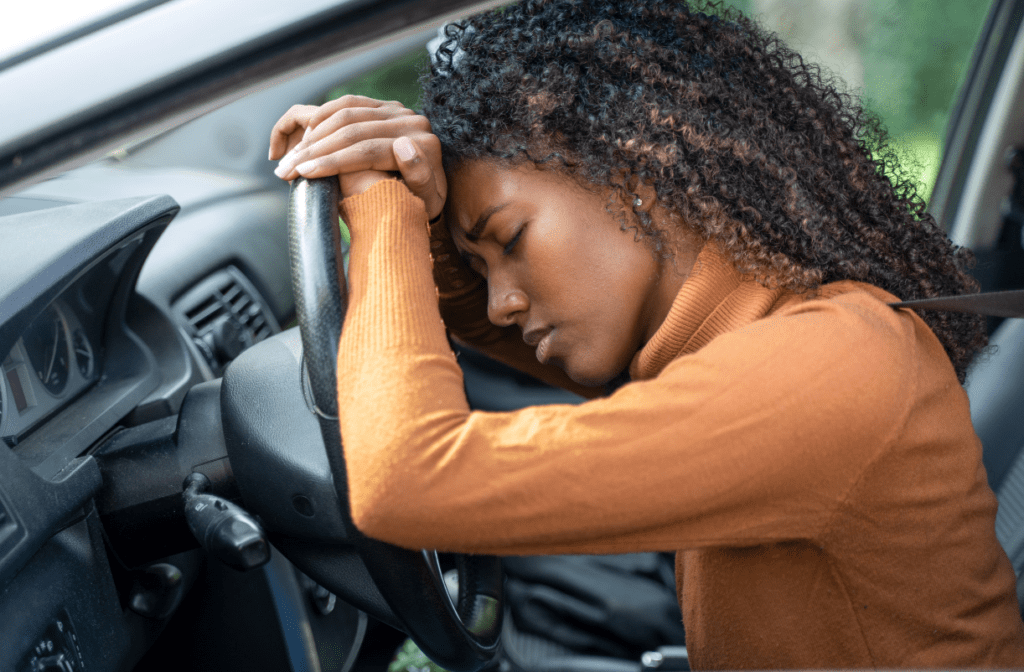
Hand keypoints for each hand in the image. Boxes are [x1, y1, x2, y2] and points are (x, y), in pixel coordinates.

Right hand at [268, 95, 445, 217]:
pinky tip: (305, 133)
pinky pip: (348, 102)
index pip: (369, 150)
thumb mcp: (429, 202)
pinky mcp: (385, 105)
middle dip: (315, 150)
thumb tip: (403, 145)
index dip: (333, 162)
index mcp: (424, 144)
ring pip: (347, 113)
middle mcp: (412, 121)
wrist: (432, 189)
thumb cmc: (426, 204)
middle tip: (285, 169)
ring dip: (314, 134)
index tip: (303, 174)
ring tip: (290, 156)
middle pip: (353, 130)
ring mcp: (398, 110)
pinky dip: (324, 114)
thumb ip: (420, 178)